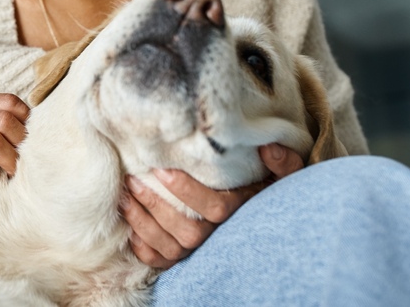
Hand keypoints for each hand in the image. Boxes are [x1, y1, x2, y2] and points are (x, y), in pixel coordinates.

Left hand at [120, 143, 303, 268]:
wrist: (263, 215)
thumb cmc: (266, 185)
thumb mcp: (283, 173)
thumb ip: (282, 161)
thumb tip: (268, 148)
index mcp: (243, 212)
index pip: (216, 208)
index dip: (187, 191)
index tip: (162, 168)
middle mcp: (223, 236)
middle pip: (188, 232)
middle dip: (157, 206)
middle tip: (134, 179)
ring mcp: (203, 251)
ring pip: (171, 248)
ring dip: (143, 222)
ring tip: (126, 194)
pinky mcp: (185, 259)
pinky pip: (160, 261)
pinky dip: (142, 246)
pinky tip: (131, 221)